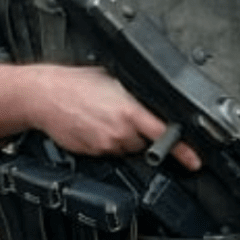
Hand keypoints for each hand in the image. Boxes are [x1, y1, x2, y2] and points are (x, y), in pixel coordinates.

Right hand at [0, 63, 200, 170]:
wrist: (44, 96)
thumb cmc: (76, 83)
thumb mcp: (113, 79)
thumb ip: (136, 94)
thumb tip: (153, 99)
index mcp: (129, 110)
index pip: (163, 134)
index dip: (182, 149)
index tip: (195, 160)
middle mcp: (119, 131)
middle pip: (144, 142)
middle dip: (141, 132)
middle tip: (124, 115)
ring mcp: (105, 145)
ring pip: (126, 148)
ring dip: (123, 137)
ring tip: (105, 117)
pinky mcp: (92, 153)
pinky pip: (108, 152)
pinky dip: (106, 141)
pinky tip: (93, 125)